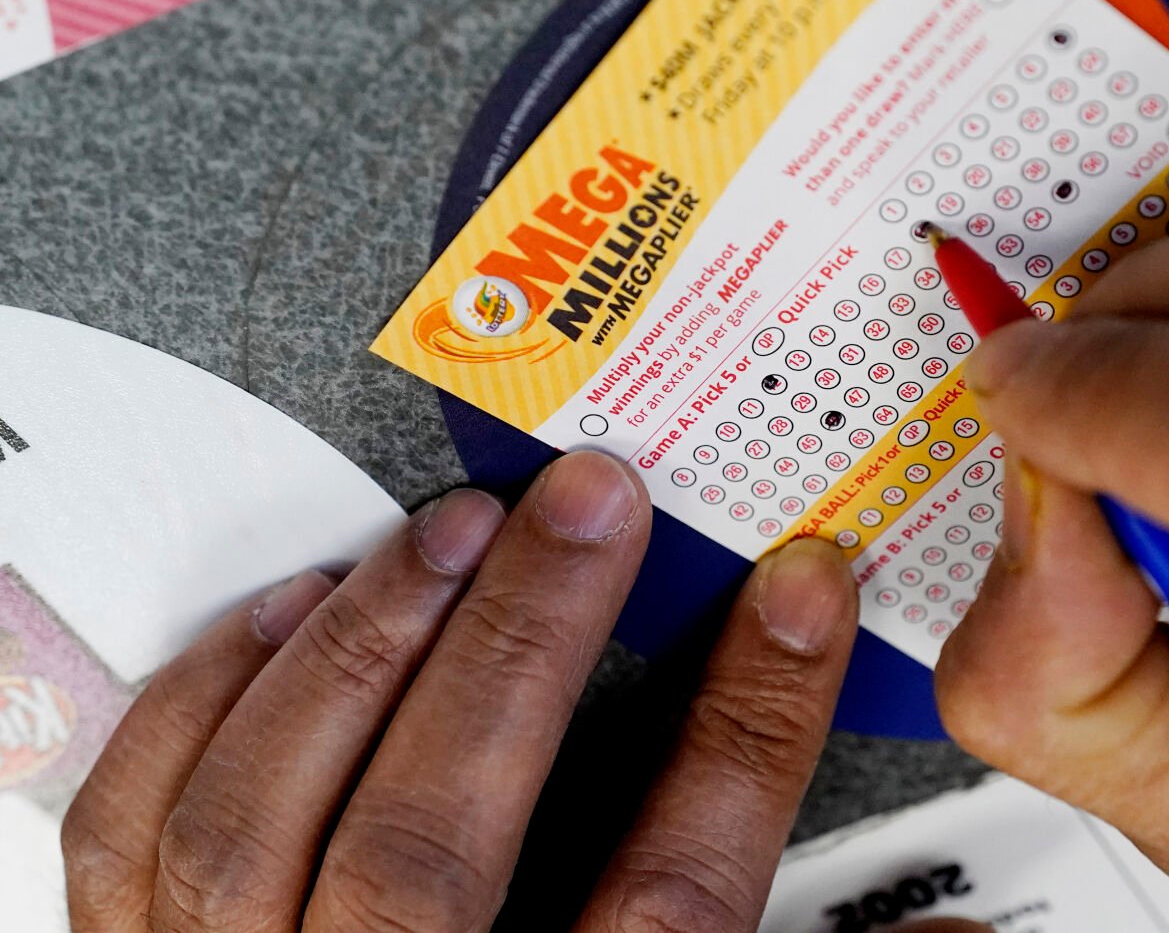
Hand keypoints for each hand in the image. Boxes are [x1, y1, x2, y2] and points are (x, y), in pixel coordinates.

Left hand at [61, 451, 866, 932]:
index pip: (668, 900)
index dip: (748, 729)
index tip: (797, 595)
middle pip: (436, 842)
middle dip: (527, 642)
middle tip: (595, 504)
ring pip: (265, 821)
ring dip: (370, 644)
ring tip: (454, 530)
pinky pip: (140, 835)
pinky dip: (207, 702)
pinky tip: (294, 612)